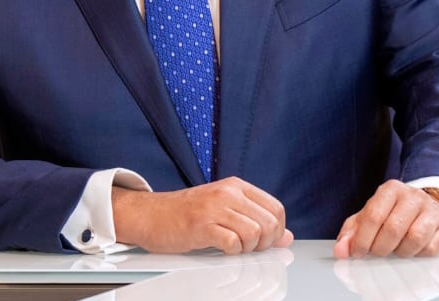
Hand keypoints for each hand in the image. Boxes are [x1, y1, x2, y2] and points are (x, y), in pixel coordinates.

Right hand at [112, 176, 293, 253]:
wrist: (151, 214)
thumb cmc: (187, 213)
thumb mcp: (225, 209)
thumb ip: (255, 219)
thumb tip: (287, 236)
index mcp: (236, 186)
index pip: (276, 208)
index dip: (277, 231)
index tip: (264, 241)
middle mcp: (228, 193)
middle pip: (269, 222)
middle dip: (264, 243)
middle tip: (248, 247)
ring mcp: (214, 207)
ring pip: (254, 233)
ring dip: (247, 248)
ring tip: (233, 247)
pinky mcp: (201, 224)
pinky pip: (232, 242)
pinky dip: (231, 252)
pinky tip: (220, 248)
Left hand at [333, 180, 438, 258]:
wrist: (432, 210)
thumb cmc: (397, 214)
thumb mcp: (372, 216)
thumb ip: (353, 231)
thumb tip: (340, 250)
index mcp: (391, 190)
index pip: (373, 215)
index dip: (363, 239)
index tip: (358, 253)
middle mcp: (412, 196)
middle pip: (393, 228)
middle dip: (380, 248)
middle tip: (377, 253)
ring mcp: (432, 210)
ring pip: (414, 239)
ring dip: (401, 252)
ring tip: (396, 250)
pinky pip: (430, 249)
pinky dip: (418, 255)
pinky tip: (413, 250)